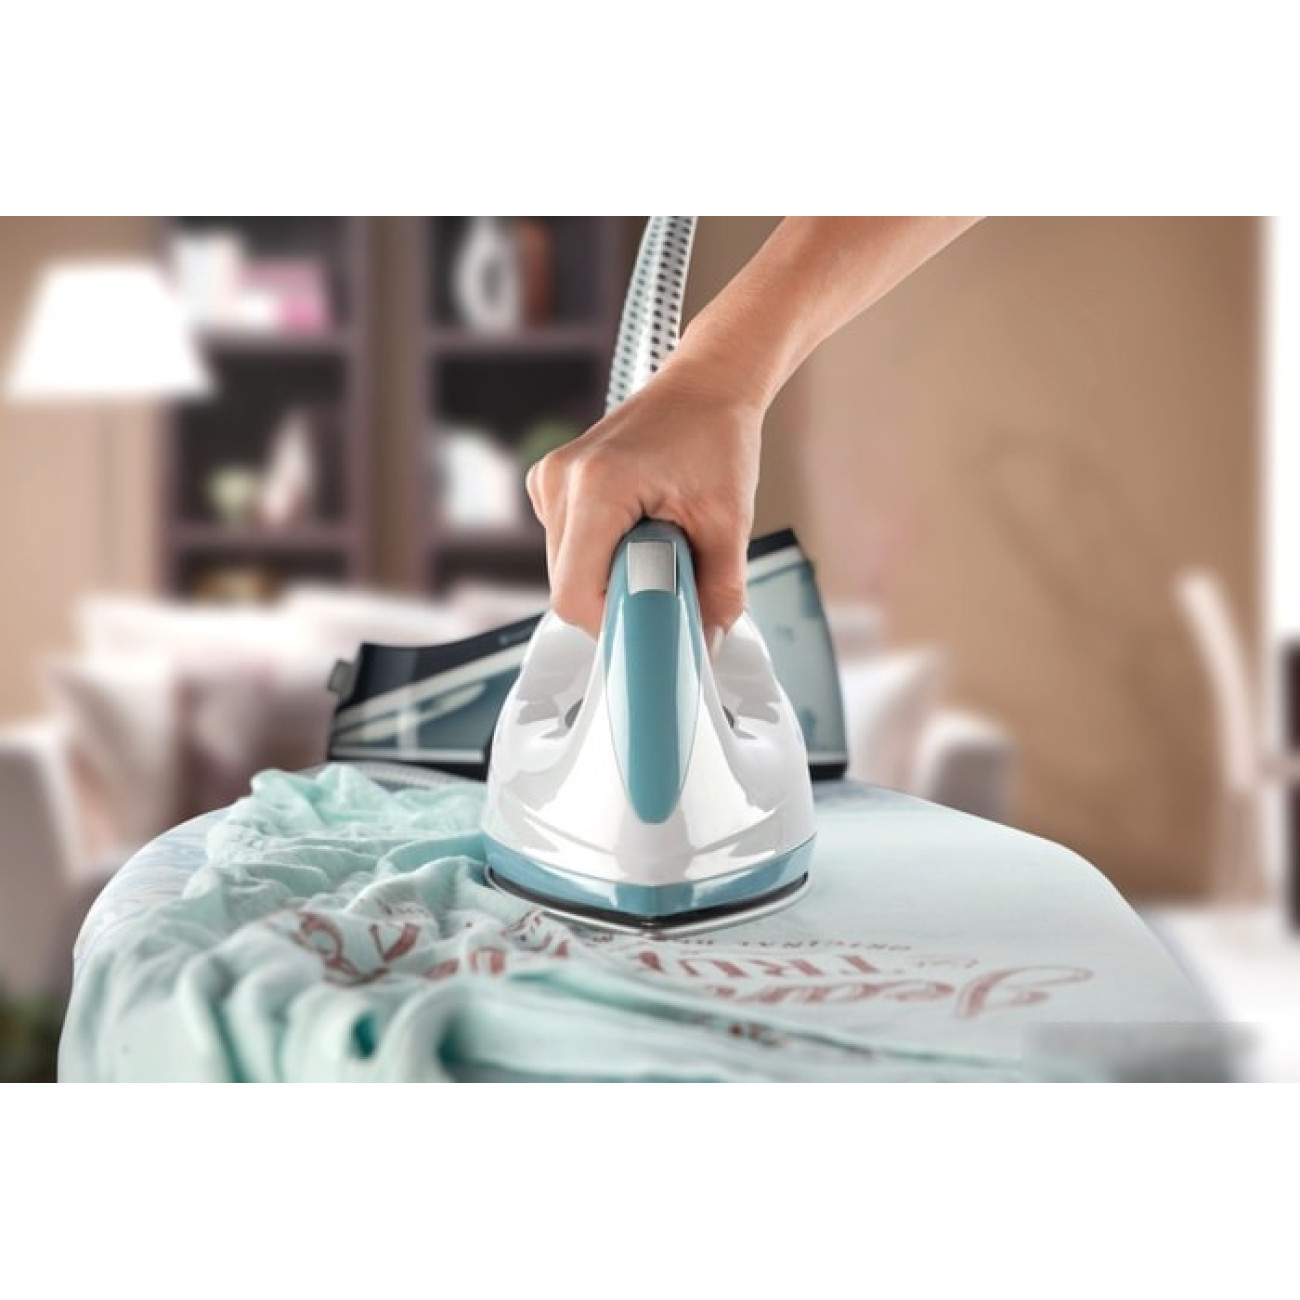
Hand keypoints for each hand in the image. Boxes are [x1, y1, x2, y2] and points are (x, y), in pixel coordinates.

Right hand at [525, 357, 762, 639]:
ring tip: (654, 547)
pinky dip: (599, 554)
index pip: (574, 594)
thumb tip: (706, 643)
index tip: (651, 624)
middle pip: (567, 586)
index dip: (612, 623)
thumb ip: (720, 590)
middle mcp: (560, 480)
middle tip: (666, 586)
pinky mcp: (551, 482)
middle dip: (615, 600)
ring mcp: (549, 478)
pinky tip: (635, 529)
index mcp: (597, 487)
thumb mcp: (730, 522)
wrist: (705, 386)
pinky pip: (566, 546)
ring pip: (564, 569)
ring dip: (607, 577)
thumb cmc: (717, 437)